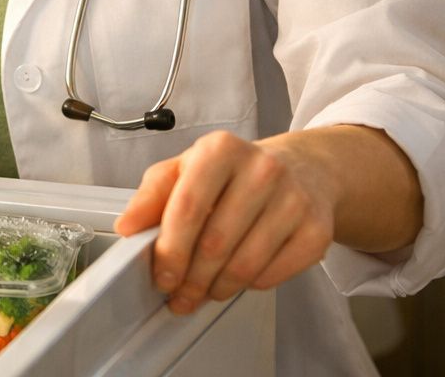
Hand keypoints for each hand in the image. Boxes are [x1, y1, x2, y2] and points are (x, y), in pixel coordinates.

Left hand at [113, 131, 337, 313]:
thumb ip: (152, 195)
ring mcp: (294, 200)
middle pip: (215, 242)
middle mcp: (262, 170)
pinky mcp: (317, 230)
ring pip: (245, 264)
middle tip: (179, 295)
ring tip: (203, 292)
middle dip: (191, 278)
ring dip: (217, 288)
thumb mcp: (186, 169)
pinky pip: (274, 274)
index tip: (161, 276)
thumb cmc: (233, 173)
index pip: (188, 207)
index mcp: (220, 150)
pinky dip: (249, 285)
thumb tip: (126, 226)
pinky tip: (238, 280)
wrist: (303, 170)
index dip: (170, 249)